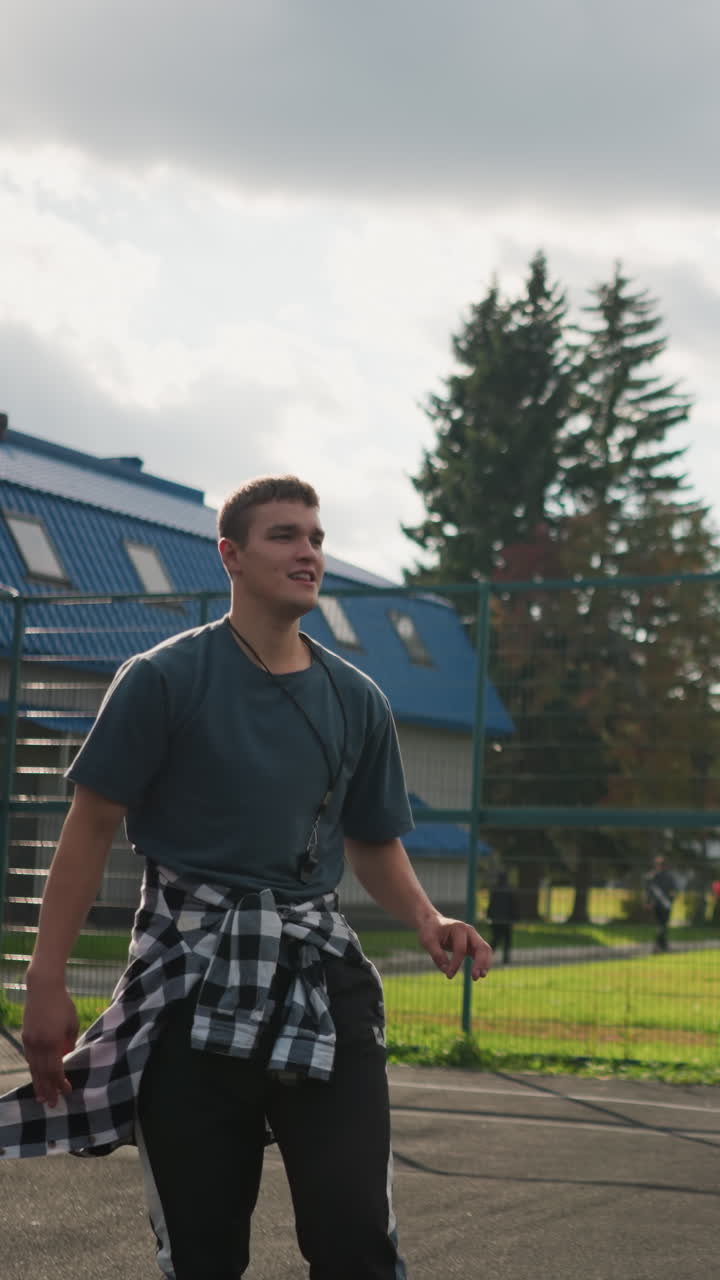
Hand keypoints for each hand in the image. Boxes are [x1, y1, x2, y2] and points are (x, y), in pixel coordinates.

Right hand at [22, 980, 78, 1106]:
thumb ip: (68, 1043)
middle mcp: (38, 1044)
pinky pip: (29, 1058)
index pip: (56, 1070)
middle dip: (48, 1090)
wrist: (43, 988)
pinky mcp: (25, 1037)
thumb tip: (66, 1058)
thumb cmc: (63, 1004)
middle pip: (42, 1073)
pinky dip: (33, 1070)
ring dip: (38, 1084)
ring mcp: (29, 1041)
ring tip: (41, 1097)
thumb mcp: (71, 1024)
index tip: (67, 1092)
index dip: (60, 1083)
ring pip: (33, 1068)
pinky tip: (37, 1077)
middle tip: (52, 1105)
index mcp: (52, 1042)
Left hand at [417, 915, 492, 979]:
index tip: (448, 975)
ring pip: (485, 950)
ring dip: (485, 964)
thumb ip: (437, 955)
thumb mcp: (428, 941)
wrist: (432, 922)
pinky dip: (483, 963)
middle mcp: (469, 931)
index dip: (456, 963)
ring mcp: (472, 936)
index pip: (461, 948)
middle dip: (480, 963)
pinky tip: (480, 973)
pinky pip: (482, 953)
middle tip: (475, 978)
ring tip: (481, 976)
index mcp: (458, 928)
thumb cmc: (430, 931)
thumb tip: (446, 970)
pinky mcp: (472, 944)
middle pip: (481, 947)